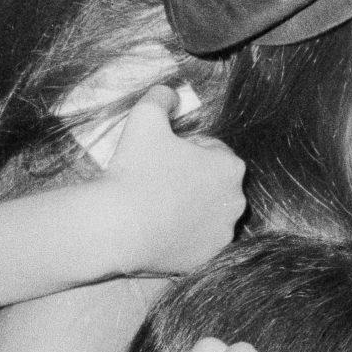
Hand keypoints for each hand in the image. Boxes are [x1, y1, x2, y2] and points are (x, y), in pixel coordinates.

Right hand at [99, 90, 247, 276]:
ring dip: (190, 210)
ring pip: (208, 215)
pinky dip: (185, 238)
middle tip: (158, 185)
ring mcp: (223, 234)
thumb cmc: (133, 170)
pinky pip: (198, 243)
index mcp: (231, 166)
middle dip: (192, 181)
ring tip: (158, 210)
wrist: (114, 226)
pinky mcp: (206, 259)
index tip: (163, 160)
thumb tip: (171, 92)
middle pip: (213, 184)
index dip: (186, 152)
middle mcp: (237, 201)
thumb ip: (162, 97)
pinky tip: (162, 232)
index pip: (212, 153)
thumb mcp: (145, 118)